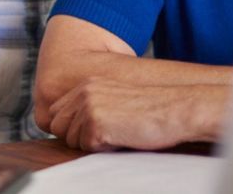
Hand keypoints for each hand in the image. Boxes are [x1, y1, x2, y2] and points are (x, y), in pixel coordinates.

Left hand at [43, 78, 219, 151]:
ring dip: (93, 143)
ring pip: (72, 139)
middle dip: (77, 137)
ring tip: (119, 133)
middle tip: (106, 135)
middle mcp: (83, 92)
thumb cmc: (150, 110)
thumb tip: (67, 128)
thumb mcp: (114, 99)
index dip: (70, 127)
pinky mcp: (95, 122)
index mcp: (87, 84)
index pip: (56, 112)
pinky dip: (104, 148)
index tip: (90, 132)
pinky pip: (87, 146)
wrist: (176, 109)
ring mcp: (88, 106)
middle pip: (57, 126)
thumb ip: (90, 107)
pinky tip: (123, 136)